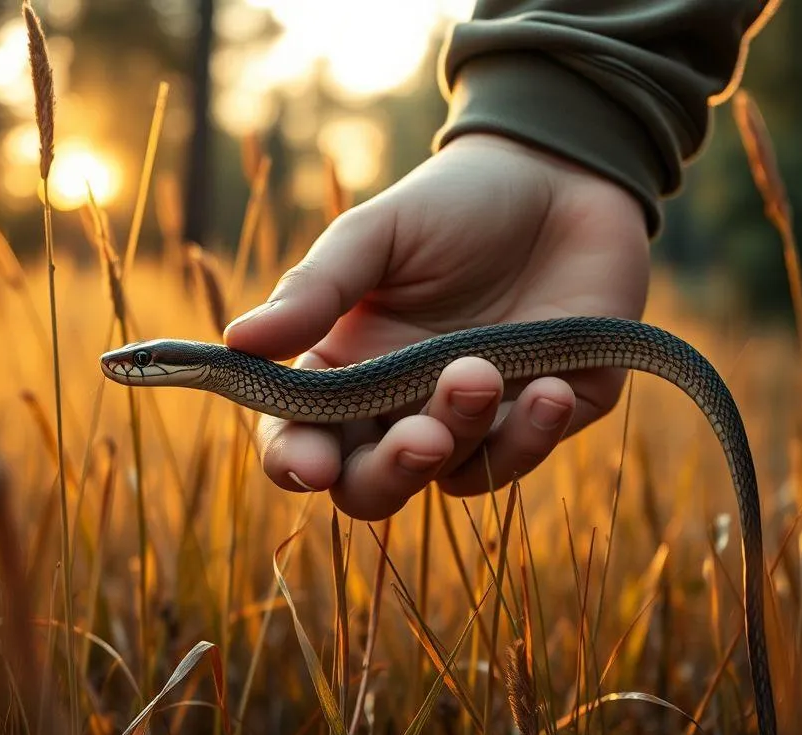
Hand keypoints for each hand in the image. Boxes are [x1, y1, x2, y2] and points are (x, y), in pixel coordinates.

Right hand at [222, 133, 649, 520]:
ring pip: (451, 477)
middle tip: (423, 437)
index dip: (295, 462)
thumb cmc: (455, 204)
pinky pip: (522, 457)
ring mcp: (472, 421)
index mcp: (346, 369)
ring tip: (484, 369)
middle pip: (371, 487)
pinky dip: (532, 434)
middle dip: (390, 476)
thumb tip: (238, 341)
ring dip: (465, 435)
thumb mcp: (377, 234)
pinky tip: (553, 388)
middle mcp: (401, 408)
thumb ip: (315, 290)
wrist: (563, 180)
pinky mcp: (541, 419)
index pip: (300, 437)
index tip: (311, 466)